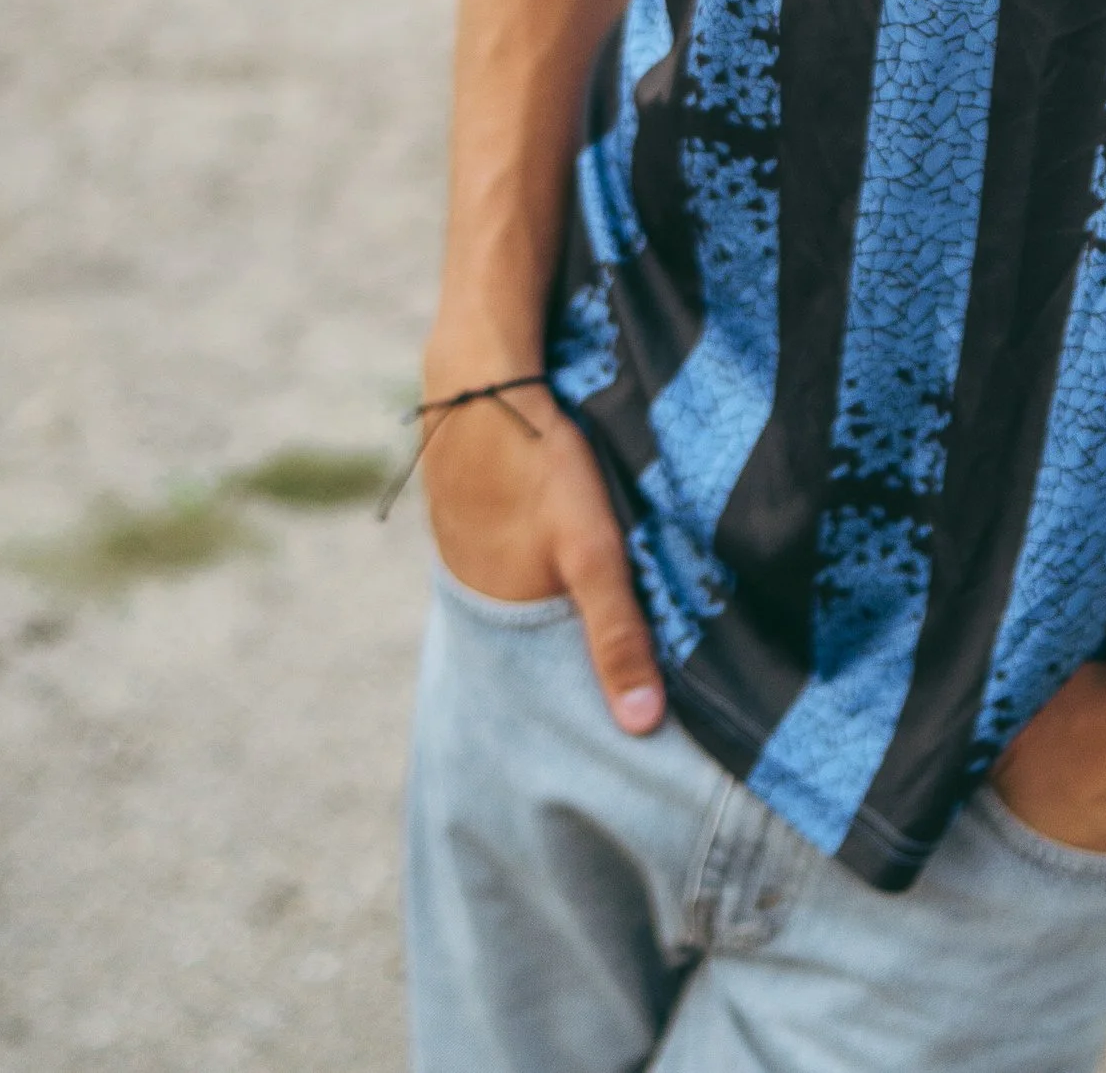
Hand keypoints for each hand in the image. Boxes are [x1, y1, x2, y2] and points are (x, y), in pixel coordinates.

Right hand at [419, 358, 663, 736]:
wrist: (479, 377)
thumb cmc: (537, 468)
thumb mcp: (592, 552)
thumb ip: (617, 635)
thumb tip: (641, 727)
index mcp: (494, 619)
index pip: (545, 678)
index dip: (584, 688)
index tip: (631, 700)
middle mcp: (470, 590)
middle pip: (535, 629)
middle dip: (576, 638)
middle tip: (632, 636)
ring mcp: (464, 542)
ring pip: (525, 580)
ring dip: (556, 585)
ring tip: (608, 583)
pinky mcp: (472, 500)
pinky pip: (512, 539)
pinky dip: (539, 544)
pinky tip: (562, 527)